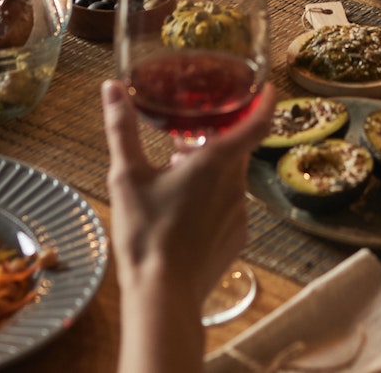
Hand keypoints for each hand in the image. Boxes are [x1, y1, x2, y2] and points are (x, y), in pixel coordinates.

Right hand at [101, 80, 270, 348]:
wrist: (162, 294)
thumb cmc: (146, 233)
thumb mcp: (126, 176)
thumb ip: (121, 129)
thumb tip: (112, 88)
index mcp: (216, 162)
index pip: (257, 122)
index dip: (266, 100)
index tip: (268, 86)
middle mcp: (236, 185)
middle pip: (236, 150)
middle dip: (213, 141)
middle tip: (182, 141)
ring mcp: (240, 214)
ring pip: (230, 179)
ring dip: (209, 172)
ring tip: (174, 180)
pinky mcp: (237, 239)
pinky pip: (229, 208)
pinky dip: (212, 200)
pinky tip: (183, 214)